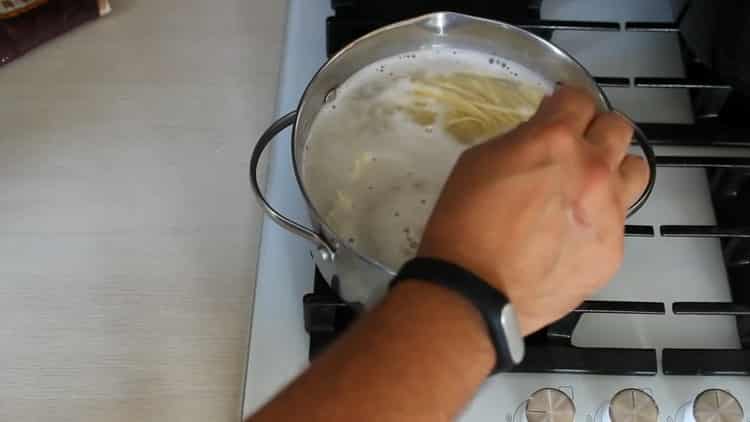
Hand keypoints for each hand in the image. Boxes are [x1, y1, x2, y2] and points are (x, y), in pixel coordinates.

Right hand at [418, 86, 648, 335]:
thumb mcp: (479, 161)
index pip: (578, 98)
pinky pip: (618, 220)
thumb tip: (540, 140)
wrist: (473, 291)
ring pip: (635, 169)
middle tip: (571, 148)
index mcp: (554, 140)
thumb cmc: (463, 224)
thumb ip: (522, 141)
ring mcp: (610, 211)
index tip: (555, 112)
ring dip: (612, 169)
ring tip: (587, 187)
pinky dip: (598, 218)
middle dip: (593, 130)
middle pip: (617, 127)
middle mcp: (592, 168)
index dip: (563, 103)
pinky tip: (570, 234)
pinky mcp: (613, 249)